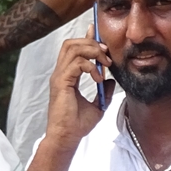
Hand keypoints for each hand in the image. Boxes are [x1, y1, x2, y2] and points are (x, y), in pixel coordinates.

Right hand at [43, 25, 112, 149]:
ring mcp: (59, 77)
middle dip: (91, 43)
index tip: (96, 32)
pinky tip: (98, 78)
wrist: (67, 138)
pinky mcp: (61, 83)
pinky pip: (76, 63)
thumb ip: (103, 91)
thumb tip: (111, 80)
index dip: (86, 38)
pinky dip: (90, 66)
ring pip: (72, 48)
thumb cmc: (77, 125)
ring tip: (104, 64)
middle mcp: (60, 73)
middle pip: (71, 43)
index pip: (73, 49)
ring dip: (92, 51)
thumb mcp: (97, 105)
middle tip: (106, 54)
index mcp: (66, 76)